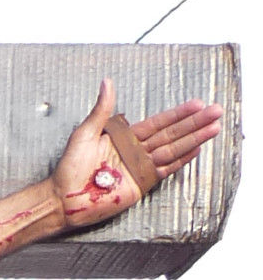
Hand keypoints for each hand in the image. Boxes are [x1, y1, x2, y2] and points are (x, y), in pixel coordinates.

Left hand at [52, 79, 221, 228]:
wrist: (64, 197)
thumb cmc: (69, 167)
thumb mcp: (85, 133)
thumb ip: (102, 110)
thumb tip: (108, 82)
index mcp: (125, 137)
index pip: (158, 122)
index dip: (178, 114)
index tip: (197, 103)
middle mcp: (136, 150)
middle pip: (171, 134)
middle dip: (194, 123)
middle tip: (216, 111)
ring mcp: (140, 167)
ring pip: (172, 150)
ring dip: (193, 139)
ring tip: (214, 128)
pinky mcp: (141, 184)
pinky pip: (164, 170)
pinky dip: (180, 161)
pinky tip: (196, 150)